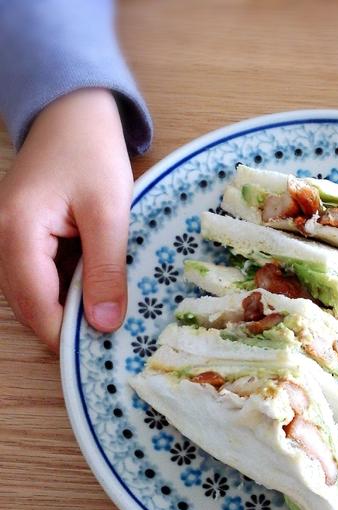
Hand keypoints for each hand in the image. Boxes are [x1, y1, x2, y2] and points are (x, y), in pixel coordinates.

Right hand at [0, 89, 132, 351]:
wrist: (73, 112)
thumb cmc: (91, 152)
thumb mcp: (109, 212)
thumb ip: (105, 269)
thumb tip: (102, 325)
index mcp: (15, 233)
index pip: (34, 304)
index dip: (64, 334)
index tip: (100, 353)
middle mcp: (1, 240)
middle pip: (30, 303)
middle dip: (67, 325)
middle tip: (110, 340)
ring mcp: (9, 238)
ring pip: (36, 292)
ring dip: (69, 306)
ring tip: (108, 315)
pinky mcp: (23, 236)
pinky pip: (42, 274)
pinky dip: (68, 287)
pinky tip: (96, 288)